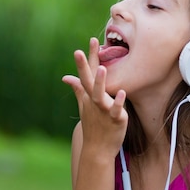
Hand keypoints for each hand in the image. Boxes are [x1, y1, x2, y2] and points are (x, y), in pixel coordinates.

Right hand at [62, 37, 127, 157]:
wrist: (97, 149)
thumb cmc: (93, 125)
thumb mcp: (84, 105)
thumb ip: (78, 89)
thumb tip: (67, 77)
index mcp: (89, 95)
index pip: (87, 73)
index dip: (88, 57)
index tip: (91, 40)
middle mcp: (94, 101)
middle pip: (89, 79)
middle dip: (87, 63)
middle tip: (89, 45)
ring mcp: (104, 110)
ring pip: (100, 95)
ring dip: (100, 82)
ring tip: (101, 68)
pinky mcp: (115, 119)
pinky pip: (116, 110)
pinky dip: (118, 102)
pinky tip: (122, 92)